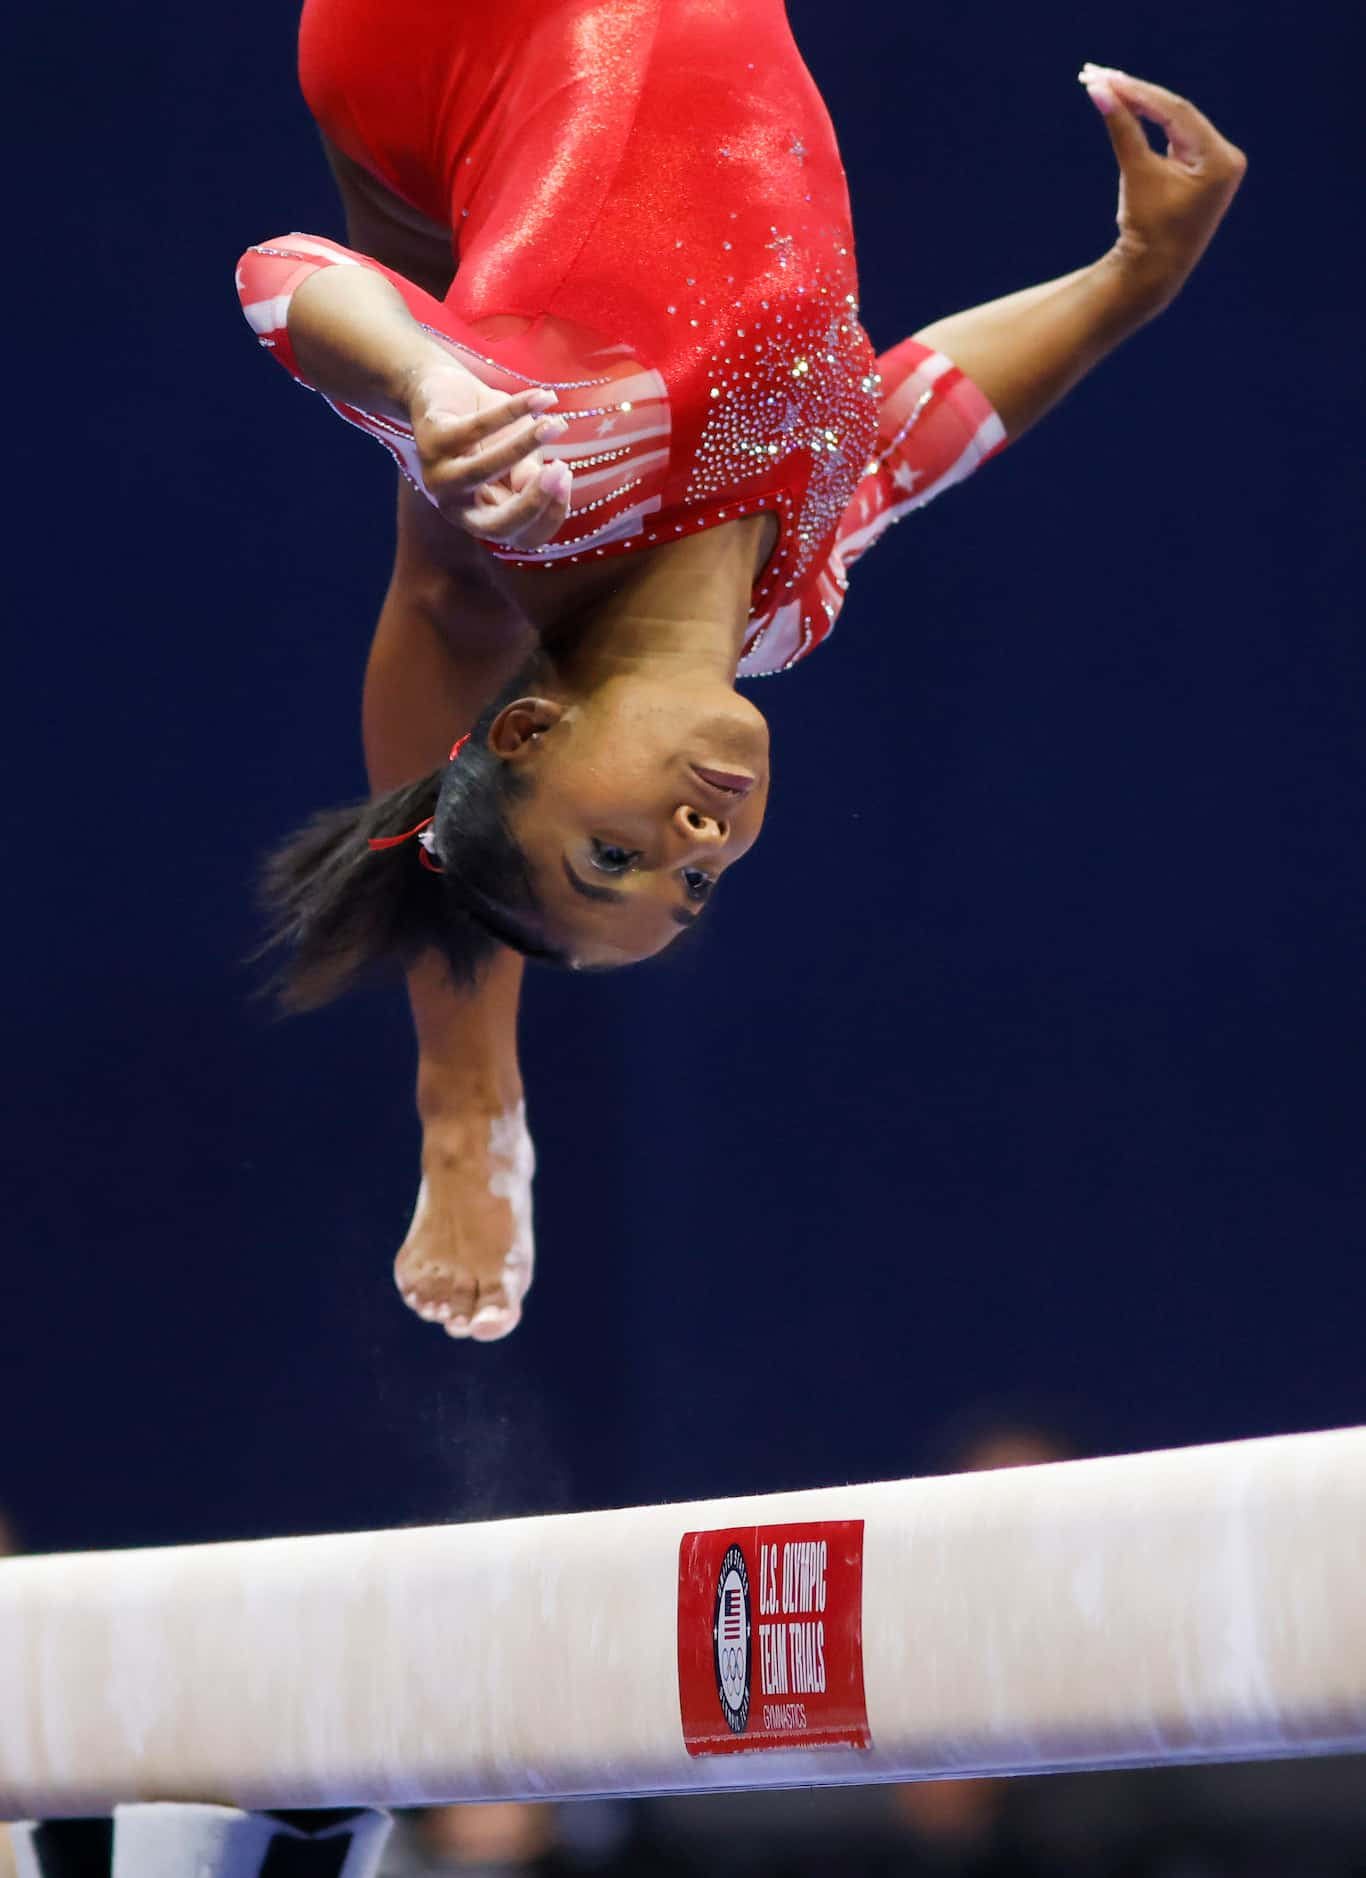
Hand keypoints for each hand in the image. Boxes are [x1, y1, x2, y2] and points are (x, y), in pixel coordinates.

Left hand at [405, 363, 572, 548]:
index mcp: (483, 518)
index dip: (550, 516)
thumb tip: (544, 483)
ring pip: (482, 471)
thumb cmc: (490, 432)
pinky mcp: (430, 440)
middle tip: (562, 470)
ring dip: (523, 448)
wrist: (445, 390)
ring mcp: (438, 477)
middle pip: (496, 526)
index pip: (522, 537)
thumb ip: (529, 475)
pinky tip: (540, 398)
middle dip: (533, 502)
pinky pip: (477, 428)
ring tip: (554, 425)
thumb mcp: (520, 457)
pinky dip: (512, 411)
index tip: (568, 479)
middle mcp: (456, 507)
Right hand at [1079, 65, 1247, 313]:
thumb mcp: (1136, 174)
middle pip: (1178, 114)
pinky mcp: (1205, 169)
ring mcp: (1218, 163)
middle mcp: (1226, 157)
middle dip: (1140, 96)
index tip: (1108, 79)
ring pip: (1178, 122)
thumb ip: (1122, 129)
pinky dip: (1155, 125)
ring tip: (1113, 86)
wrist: (1153, 272)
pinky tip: (1131, 107)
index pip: (1177, 113)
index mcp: (1218, 161)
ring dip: (1146, 106)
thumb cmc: (1146, 229)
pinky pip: (1179, 137)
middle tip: (1105, 77)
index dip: (1140, 94)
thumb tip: (1100, 91)